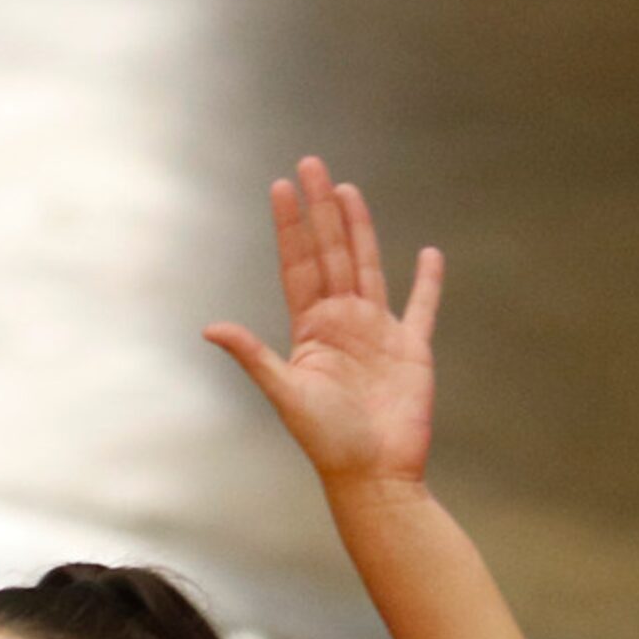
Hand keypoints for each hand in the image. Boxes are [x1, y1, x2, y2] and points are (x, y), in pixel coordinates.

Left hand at [202, 155, 442, 489]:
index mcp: (310, 330)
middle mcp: (342, 324)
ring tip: (348, 190)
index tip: (280, 187)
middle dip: (321, 210)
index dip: (291, 227)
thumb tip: (211, 328)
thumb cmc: (326, 441)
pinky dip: (428, 282)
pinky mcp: (412, 349)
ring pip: (368, 266)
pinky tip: (428, 253)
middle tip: (312, 165)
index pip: (298, 265)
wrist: (373, 473)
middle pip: (331, 253)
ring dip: (359, 228)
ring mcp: (377, 333)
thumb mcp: (285, 394)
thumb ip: (253, 357)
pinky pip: (422, 307)